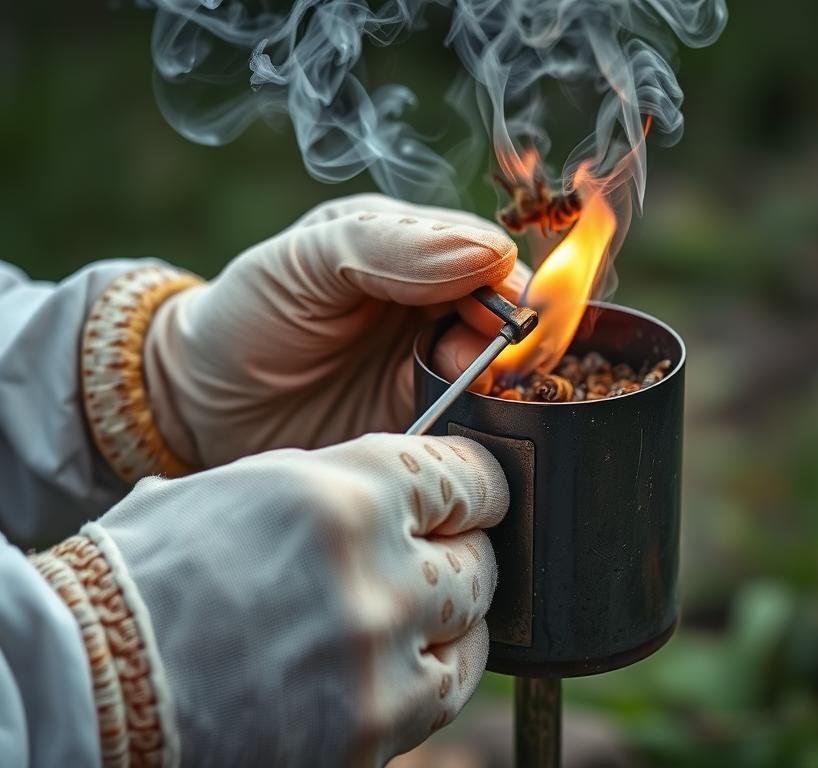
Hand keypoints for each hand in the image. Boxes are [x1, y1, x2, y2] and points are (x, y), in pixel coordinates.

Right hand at [77, 433, 507, 764]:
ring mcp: (378, 666)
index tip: (480, 499)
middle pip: (479, 565)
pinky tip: (389, 672)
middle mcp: (378, 577)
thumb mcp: (245, 492)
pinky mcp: (368, 737)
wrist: (85, 683)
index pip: (465, 480)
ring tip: (417, 621)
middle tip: (441, 563)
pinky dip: (424, 683)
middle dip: (464, 560)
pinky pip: (435, 702)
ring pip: (473, 639)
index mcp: (345, 498)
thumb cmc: (146, 575)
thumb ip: (337, 491)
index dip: (479, 488)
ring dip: (453, 626)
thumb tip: (390, 496)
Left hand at [145, 194, 528, 468]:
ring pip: (503, 370)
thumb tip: (488, 253)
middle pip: (507, 314)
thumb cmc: (248, 317)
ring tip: (463, 391)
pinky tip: (463, 423)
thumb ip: (389, 247)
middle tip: (478, 359)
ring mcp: (432, 363)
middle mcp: (432, 302)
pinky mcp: (427, 418)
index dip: (500, 283)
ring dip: (500, 382)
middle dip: (507, 336)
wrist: (203, 407)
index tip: (491, 315)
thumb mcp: (307, 261)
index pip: (487, 254)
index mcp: (409, 244)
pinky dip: (484, 422)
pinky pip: (477, 419)